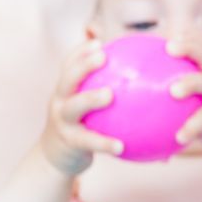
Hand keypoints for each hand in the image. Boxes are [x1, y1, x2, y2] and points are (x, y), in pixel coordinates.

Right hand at [41, 41, 122, 175]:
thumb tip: (146, 84)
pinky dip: (104, 143)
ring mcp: (62, 121)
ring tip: (110, 95)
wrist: (55, 158)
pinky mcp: (69, 142)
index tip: (100, 42)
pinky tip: (122, 146)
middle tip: (104, 57)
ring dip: (91, 98)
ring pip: (74, 106)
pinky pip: (88, 141)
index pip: (69, 64)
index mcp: (66, 90)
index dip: (81, 51)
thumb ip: (108, 95)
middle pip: (68, 78)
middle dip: (83, 65)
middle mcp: (59, 101)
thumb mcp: (87, 109)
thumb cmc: (82, 127)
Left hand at [167, 31, 201, 153]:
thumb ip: (166, 97)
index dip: (186, 37)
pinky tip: (179, 138)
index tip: (164, 37)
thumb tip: (126, 96)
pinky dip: (193, 127)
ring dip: (192, 83)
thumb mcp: (189, 106)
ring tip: (174, 91)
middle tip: (169, 48)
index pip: (200, 46)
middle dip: (189, 48)